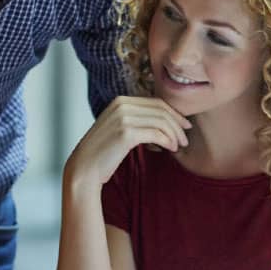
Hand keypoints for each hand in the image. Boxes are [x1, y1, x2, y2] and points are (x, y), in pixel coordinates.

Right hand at [63, 96, 191, 192]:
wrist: (84, 168)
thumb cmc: (104, 152)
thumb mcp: (118, 128)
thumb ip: (136, 119)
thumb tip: (163, 120)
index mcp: (120, 101)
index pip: (156, 102)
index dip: (174, 113)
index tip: (184, 125)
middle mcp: (121, 105)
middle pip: (161, 110)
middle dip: (178, 123)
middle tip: (185, 138)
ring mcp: (123, 118)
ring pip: (161, 121)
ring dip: (174, 134)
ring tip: (179, 146)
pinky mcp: (126, 133)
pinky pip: (156, 133)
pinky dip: (168, 141)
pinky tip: (171, 149)